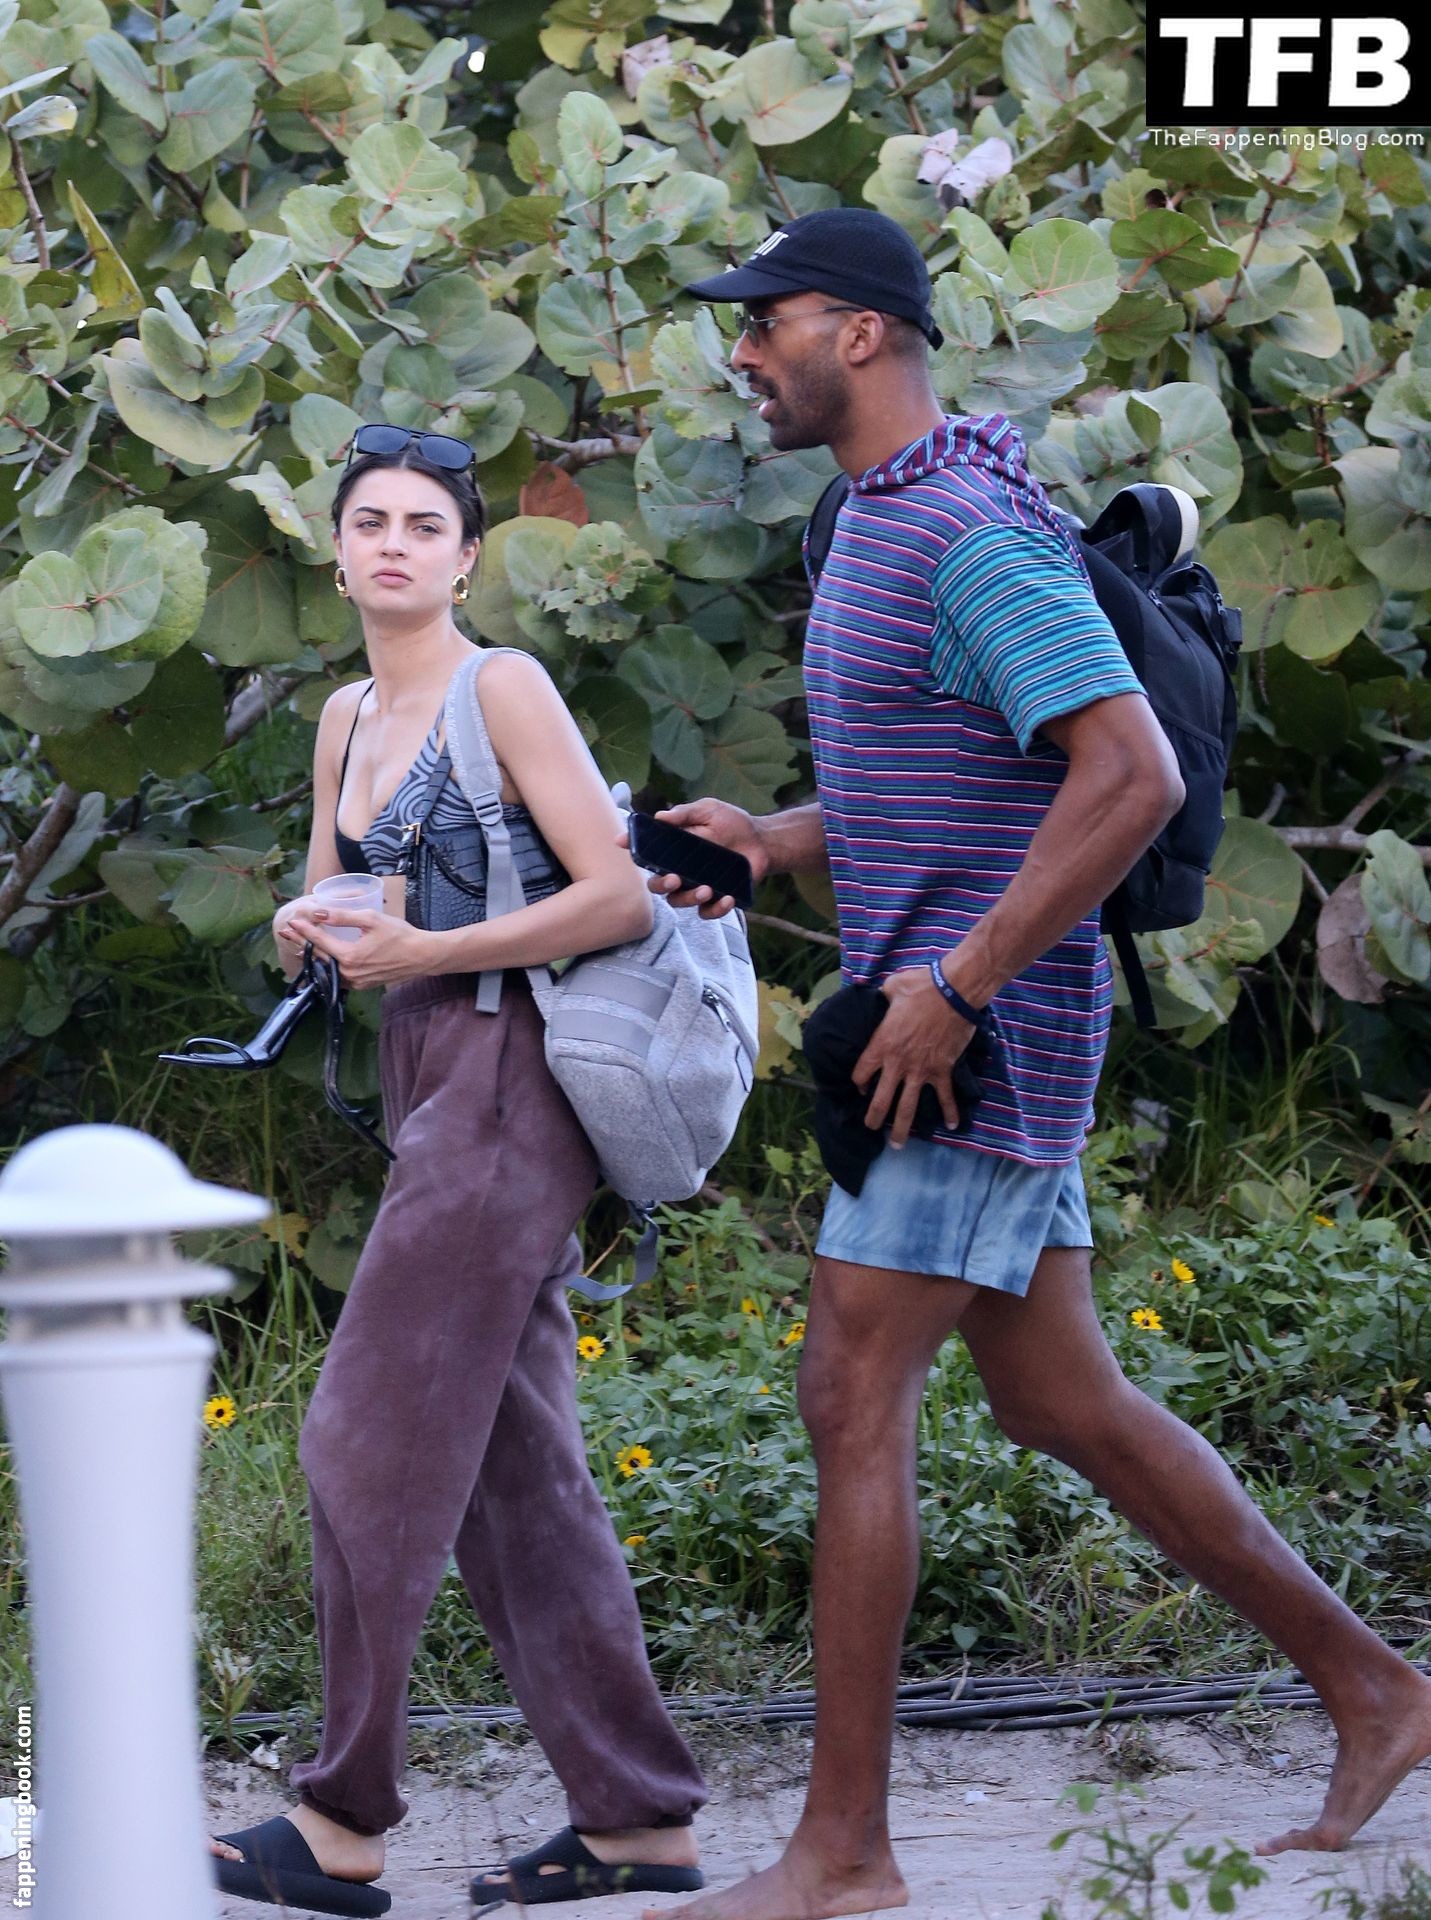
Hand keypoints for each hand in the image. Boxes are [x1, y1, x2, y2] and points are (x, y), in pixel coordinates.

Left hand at [282, 906, 433, 989]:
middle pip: (319, 957)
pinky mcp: (362, 985)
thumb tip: (318, 912)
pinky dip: (327, 967)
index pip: (319, 942)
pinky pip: (338, 977)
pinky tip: (322, 960)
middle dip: (301, 942)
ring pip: (327, 969)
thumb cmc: (400, 935)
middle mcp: (349, 973)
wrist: (422, 956)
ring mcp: (356, 982)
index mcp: (350, 956)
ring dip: (312, 956)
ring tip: (300, 945)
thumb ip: (343, 916)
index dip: (303, 930)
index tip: (291, 921)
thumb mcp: (371, 919)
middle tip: (287, 932)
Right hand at [615, 798, 767, 920]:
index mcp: (673, 848)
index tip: (621, 841)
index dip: (631, 846)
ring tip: (707, 888)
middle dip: (661, 884)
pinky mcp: (716, 898)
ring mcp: (696, 886)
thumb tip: (660, 816)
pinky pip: (707, 912)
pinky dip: (716, 908)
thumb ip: (686, 814)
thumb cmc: (732, 823)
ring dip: (689, 898)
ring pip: (679, 901)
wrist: (762, 841)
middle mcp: (680, 870)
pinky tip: (727, 897)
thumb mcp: (709, 811)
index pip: (647, 851)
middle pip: (657, 884)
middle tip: (674, 879)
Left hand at [852, 966, 977, 1147]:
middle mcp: (898, 1063)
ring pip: (908, 1107)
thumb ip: (882, 997)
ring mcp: (921, 1070)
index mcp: (881, 1044)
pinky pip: (945, 1097)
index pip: (861, 1072)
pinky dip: (949, 1112)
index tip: (861, 1087)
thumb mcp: (892, 987)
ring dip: (901, 1128)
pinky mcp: (942, 1071)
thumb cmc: (921, 986)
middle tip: (870, 1129)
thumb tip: (879, 996)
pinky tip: (951, 1126)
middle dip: (873, 1118)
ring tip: (896, 1145)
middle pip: (881, 1100)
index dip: (858, 1083)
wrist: (955, 992)